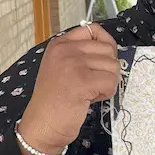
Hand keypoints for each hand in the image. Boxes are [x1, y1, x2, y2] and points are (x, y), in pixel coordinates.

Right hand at [19, 23, 120, 154]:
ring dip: (108, 82)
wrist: (41, 125)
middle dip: (108, 68)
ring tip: (90, 92)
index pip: (93, 30)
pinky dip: (107, 93)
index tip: (100, 62)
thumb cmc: (55, 100)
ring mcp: (73, 64)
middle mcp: (65, 49)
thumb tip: (111, 50)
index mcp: (59, 44)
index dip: (106, 46)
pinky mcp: (82, 81)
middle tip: (94, 83)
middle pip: (108, 49)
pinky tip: (91, 99)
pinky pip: (111, 81)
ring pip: (112, 65)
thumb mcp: (62, 67)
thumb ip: (81, 54)